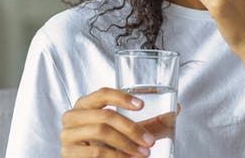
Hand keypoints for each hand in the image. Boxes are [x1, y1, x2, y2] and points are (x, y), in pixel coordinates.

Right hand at [60, 87, 178, 157]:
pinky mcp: (68, 153)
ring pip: (101, 133)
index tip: (142, 105)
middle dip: (132, 128)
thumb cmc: (108, 144)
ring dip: (127, 144)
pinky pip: (95, 152)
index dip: (122, 97)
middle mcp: (73, 116)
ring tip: (144, 154)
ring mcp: (67, 135)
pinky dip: (116, 156)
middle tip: (150, 141)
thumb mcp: (129, 131)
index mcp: (86, 104)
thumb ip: (150, 121)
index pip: (102, 93)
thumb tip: (177, 108)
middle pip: (105, 115)